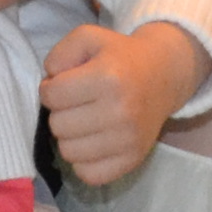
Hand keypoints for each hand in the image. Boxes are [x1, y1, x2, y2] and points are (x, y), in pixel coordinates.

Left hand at [40, 22, 205, 185]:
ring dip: (70, 136)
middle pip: (57, 125)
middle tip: (77, 103)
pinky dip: (83, 160)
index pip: (51, 95)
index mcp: (107, 77)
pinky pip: (87, 174)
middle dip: (60, 112)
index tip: (65, 84)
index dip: (50, 88)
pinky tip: (92, 141)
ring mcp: (128, 140)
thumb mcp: (87, 37)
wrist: (163, 75)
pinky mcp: (132, 160)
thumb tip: (49, 85)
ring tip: (84, 121)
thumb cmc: (119, 56)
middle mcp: (120, 111)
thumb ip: (59, 53)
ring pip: (68, 151)